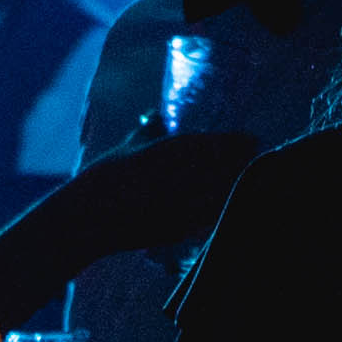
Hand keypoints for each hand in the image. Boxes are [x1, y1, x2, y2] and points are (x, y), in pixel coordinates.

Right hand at [61, 126, 259, 261]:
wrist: (87, 218)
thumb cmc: (105, 177)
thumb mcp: (129, 147)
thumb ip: (150, 130)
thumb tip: (160, 113)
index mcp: (170, 151)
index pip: (219, 144)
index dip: (240, 141)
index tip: (252, 138)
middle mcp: (182, 177)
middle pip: (230, 168)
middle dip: (244, 161)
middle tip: (254, 155)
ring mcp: (183, 205)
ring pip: (225, 192)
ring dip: (237, 184)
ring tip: (244, 177)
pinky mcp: (181, 228)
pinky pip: (213, 216)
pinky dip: (224, 207)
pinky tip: (227, 202)